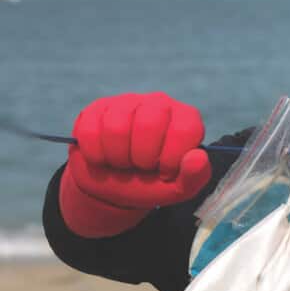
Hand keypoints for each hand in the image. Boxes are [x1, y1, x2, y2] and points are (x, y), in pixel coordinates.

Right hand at [60, 92, 211, 236]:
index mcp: (186, 119)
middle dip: (142, 157)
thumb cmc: (153, 182)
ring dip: (118, 158)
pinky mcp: (99, 108)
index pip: (184, 130)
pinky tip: (104, 157)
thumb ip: (195, 176)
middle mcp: (160, 103)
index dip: (171, 158)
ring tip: (123, 163)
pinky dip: (96, 154)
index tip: (165, 171)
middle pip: (148, 124)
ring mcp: (128, 102)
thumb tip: (198, 157)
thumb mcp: (179, 188)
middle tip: (141, 167)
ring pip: (117, 127)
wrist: (114, 185)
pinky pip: (91, 130)